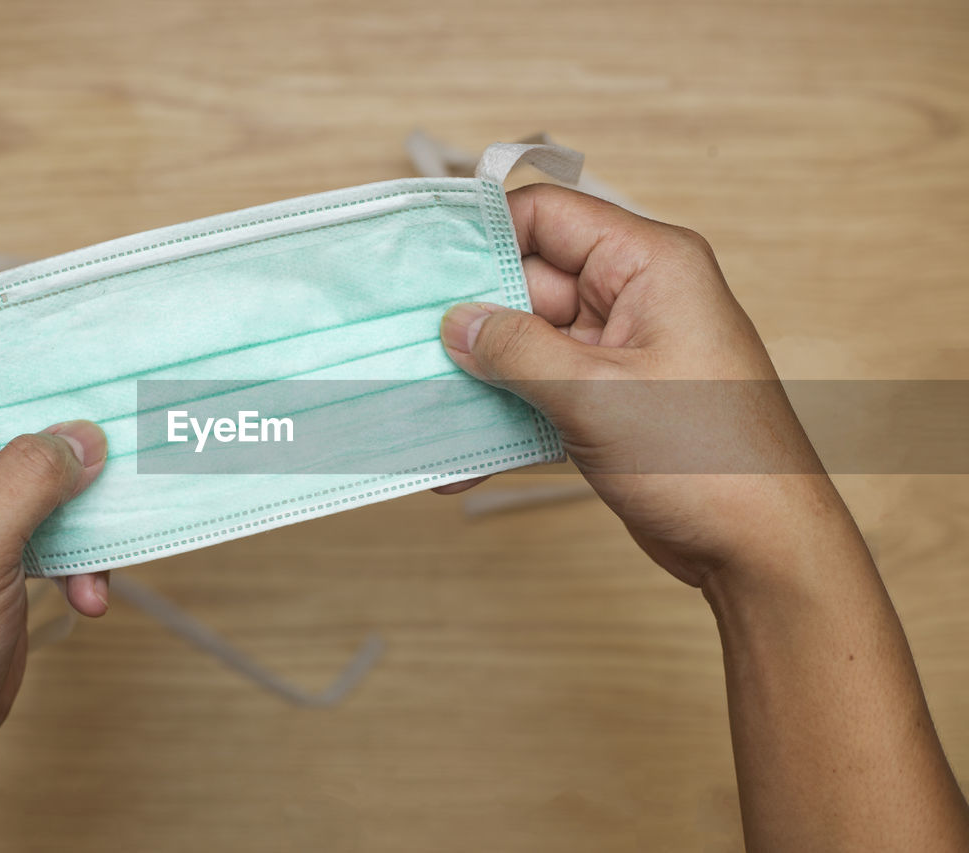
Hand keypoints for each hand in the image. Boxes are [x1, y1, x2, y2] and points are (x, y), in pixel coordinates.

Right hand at [438, 184, 841, 586]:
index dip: (484, 236)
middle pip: (528, 283)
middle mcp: (634, 298)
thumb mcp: (596, 395)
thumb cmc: (709, 459)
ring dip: (478, 379)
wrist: (762, 549)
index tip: (424, 268)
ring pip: (527, 344)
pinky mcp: (610, 403)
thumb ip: (516, 351)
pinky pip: (540, 393)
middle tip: (403, 348)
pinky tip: (458, 461)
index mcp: (648, 265)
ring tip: (418, 407)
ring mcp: (620, 353)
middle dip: (469, 320)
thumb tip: (456, 323)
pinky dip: (503, 420)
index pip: (548, 216)